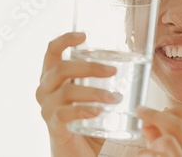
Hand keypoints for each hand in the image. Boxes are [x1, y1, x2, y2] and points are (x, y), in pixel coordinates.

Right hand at [35, 32, 120, 156]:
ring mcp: (47, 108)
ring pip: (67, 92)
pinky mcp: (55, 126)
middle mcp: (45, 90)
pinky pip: (65, 114)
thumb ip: (104, 81)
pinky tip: (97, 111)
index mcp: (52, 77)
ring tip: (114, 97)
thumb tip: (136, 64)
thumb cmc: (87, 120)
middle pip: (61, 68)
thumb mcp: (94, 95)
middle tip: (113, 70)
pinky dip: (83, 110)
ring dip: (94, 92)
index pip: (51, 51)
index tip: (84, 35)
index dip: (65, 40)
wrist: (78, 152)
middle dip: (89, 67)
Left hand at [135, 106, 181, 156]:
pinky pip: (155, 156)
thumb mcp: (164, 150)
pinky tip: (141, 155)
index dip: (163, 109)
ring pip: (169, 141)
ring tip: (146, 152)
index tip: (146, 110)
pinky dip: (144, 153)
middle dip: (154, 115)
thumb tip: (146, 117)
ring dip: (153, 143)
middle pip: (178, 123)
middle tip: (139, 112)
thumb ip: (158, 135)